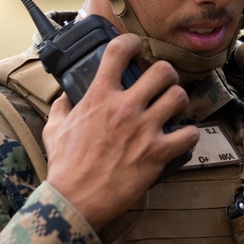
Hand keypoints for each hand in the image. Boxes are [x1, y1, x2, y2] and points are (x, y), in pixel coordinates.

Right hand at [42, 33, 198, 229]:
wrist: (75, 201)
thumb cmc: (65, 167)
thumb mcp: (54, 129)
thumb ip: (62, 107)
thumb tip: (66, 95)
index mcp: (99, 97)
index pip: (119, 51)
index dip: (131, 42)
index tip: (135, 48)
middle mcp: (124, 108)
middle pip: (162, 71)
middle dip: (166, 74)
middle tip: (162, 85)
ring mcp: (143, 130)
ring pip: (179, 96)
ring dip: (179, 101)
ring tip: (172, 109)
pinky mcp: (157, 153)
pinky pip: (189, 133)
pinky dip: (189, 134)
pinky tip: (181, 137)